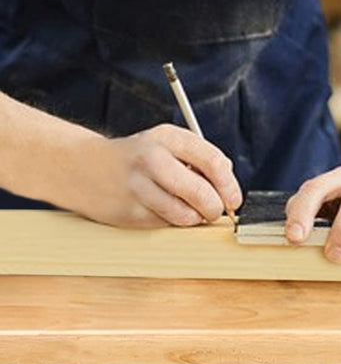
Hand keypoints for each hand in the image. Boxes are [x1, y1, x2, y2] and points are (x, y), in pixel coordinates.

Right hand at [75, 125, 241, 228]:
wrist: (83, 167)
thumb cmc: (137, 156)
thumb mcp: (168, 143)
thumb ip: (199, 157)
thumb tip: (227, 185)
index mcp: (168, 138)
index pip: (212, 161)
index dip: (229, 184)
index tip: (235, 199)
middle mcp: (152, 161)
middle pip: (199, 192)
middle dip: (214, 207)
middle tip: (216, 211)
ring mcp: (138, 189)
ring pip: (183, 215)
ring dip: (194, 218)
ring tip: (192, 211)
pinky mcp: (127, 214)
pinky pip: (163, 225)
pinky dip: (172, 223)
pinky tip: (165, 211)